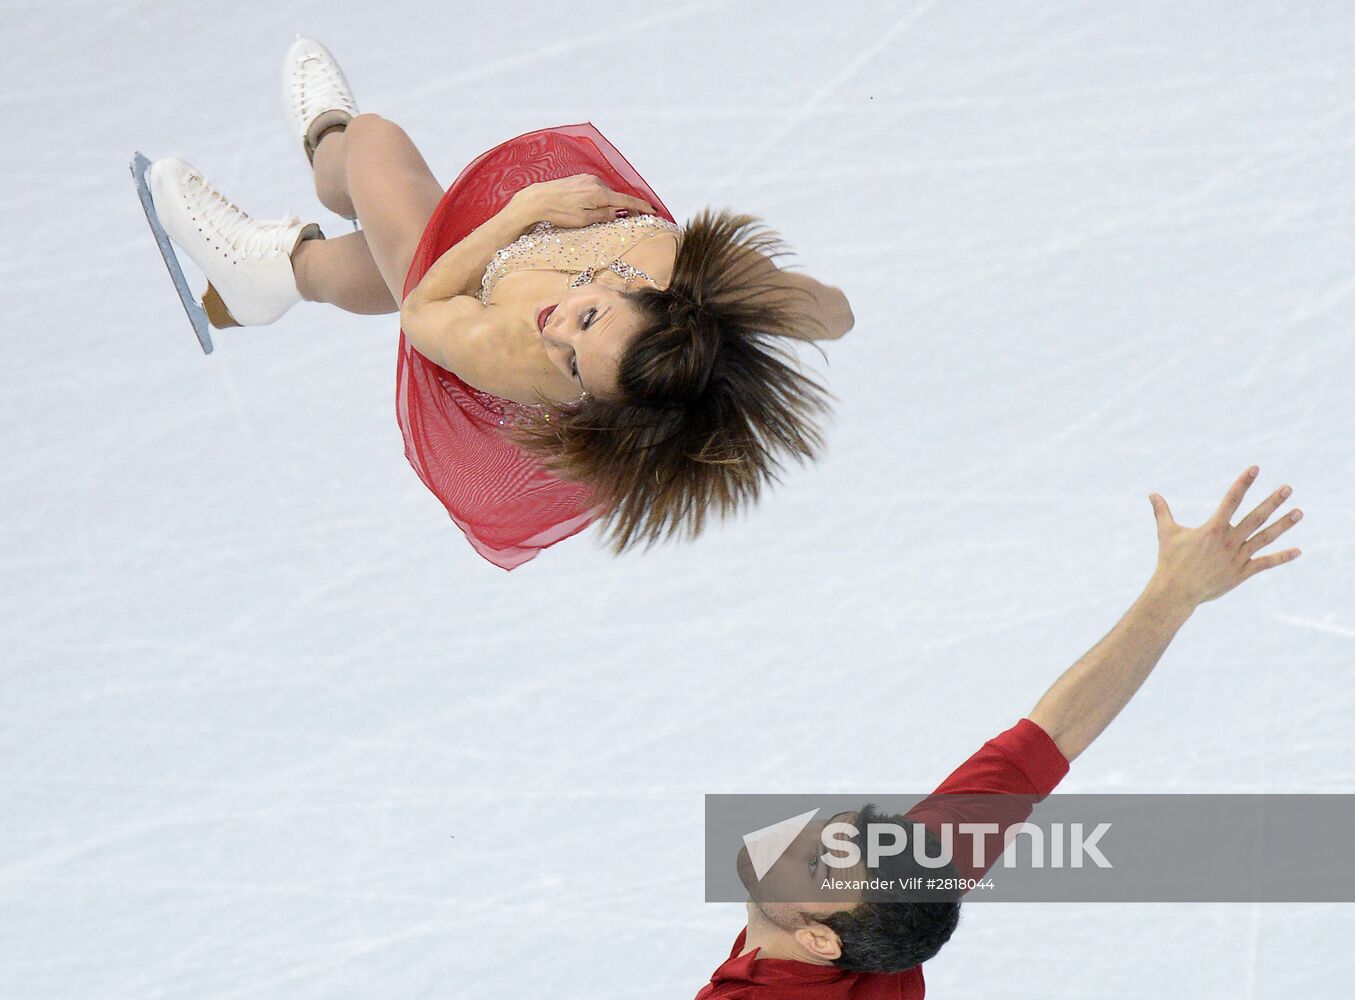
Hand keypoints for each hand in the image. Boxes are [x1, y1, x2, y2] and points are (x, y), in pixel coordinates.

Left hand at [511, 174, 656, 227]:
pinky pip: (596, 190)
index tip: (652, 209)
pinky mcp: (580, 179)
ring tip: (598, 216)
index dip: (640, 206)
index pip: (626, 200)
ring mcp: (587, 179)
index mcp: (599, 193)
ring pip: (605, 194)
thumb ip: (604, 215)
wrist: (537, 199)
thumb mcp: (584, 220)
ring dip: (607, 204)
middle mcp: (596, 182)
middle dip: (623, 208)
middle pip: (616, 196)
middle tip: (629, 219)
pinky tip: (589, 207)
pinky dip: (599, 199)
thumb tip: (618, 213)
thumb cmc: (559, 212)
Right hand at [1148, 466, 1302, 606]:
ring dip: (1283, 524)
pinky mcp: (1242, 572)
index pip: (1231, 500)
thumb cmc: (1170, 560)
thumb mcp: (1166, 533)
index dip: (1243, 483)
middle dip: (1272, 502)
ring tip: (1299, 512)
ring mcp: (1237, 557)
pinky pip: (1265, 563)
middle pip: (1255, 517)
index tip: (1255, 469)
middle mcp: (1228, 541)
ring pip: (1264, 538)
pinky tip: (1298, 550)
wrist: (1177, 591)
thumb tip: (1152, 494)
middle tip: (1288, 488)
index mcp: (1212, 529)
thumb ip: (1162, 512)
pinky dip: (1282, 557)